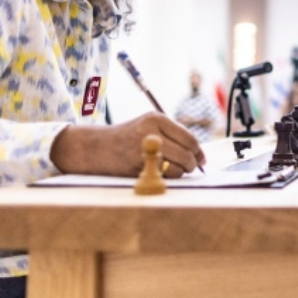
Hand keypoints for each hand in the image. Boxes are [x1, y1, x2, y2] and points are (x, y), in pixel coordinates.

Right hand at [51, 112, 205, 177]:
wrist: (96, 147)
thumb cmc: (128, 137)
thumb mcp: (149, 126)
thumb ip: (173, 135)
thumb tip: (199, 155)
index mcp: (157, 119)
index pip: (189, 137)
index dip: (199, 151)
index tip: (202, 159)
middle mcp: (151, 132)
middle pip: (186, 154)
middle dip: (192, 164)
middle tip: (191, 167)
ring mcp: (143, 150)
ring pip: (177, 168)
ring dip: (180, 173)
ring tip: (172, 169)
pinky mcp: (137, 167)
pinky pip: (163, 177)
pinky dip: (166, 178)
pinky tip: (159, 172)